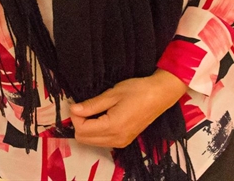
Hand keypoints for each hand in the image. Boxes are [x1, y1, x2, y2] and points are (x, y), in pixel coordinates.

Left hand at [69, 69, 186, 148]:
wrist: (160, 95)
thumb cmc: (137, 91)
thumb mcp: (111, 95)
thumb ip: (91, 105)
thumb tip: (73, 110)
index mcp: (113, 127)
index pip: (82, 130)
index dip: (75, 116)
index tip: (77, 104)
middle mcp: (117, 139)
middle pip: (85, 139)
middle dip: (79, 123)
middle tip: (83, 107)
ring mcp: (122, 142)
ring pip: (92, 142)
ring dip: (86, 128)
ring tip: (92, 111)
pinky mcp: (125, 141)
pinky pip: (102, 141)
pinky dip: (96, 131)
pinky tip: (100, 117)